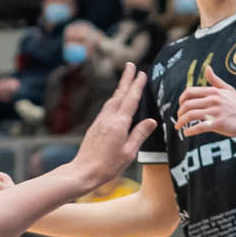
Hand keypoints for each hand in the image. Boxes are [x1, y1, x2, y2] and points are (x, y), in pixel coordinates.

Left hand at [72, 65, 157, 183]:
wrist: (83, 171)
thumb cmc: (108, 166)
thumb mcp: (129, 152)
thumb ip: (139, 134)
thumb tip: (151, 121)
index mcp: (119, 124)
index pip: (130, 100)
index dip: (136, 86)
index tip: (141, 73)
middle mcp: (108, 119)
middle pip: (119, 95)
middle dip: (126, 79)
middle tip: (130, 64)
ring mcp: (100, 122)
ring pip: (112, 100)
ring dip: (120, 89)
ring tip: (126, 80)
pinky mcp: (95, 127)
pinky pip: (107, 108)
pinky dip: (114, 100)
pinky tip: (115, 101)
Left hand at [177, 61, 235, 137]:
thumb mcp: (228, 89)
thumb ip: (215, 80)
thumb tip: (206, 68)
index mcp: (213, 92)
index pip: (189, 92)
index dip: (181, 100)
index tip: (180, 106)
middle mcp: (213, 100)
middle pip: (187, 104)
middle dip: (179, 113)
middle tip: (178, 119)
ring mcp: (215, 112)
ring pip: (190, 115)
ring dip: (181, 122)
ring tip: (179, 126)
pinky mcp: (218, 124)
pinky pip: (199, 127)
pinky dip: (190, 131)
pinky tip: (187, 133)